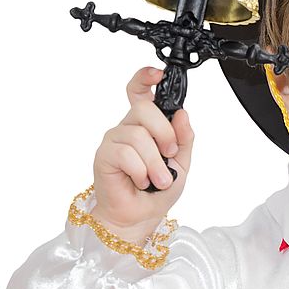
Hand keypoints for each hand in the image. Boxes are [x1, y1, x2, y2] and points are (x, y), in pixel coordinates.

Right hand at [91, 67, 194, 243]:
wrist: (141, 216)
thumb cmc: (158, 189)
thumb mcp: (182, 161)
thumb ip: (183, 137)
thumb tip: (182, 114)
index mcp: (146, 124)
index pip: (140, 92)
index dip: (145, 78)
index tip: (158, 73)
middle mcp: (128, 127)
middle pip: (144, 109)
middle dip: (164, 134)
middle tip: (170, 155)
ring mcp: (114, 140)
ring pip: (137, 135)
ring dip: (154, 162)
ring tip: (159, 179)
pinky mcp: (104, 156)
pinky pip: (125, 153)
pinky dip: (141, 171)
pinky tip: (141, 181)